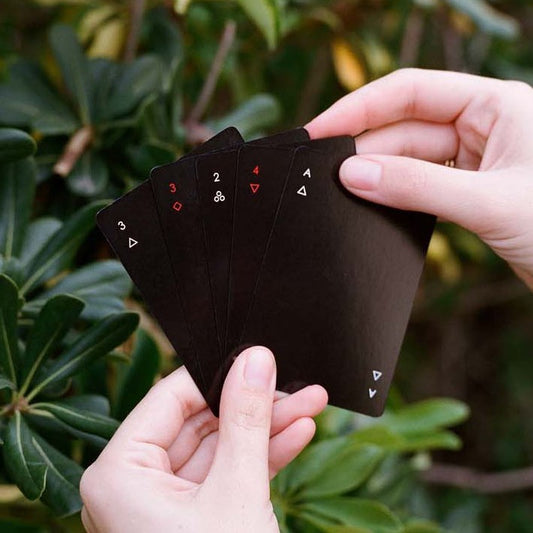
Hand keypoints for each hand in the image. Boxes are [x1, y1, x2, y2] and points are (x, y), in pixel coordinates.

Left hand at [80, 347, 326, 531]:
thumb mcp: (237, 490)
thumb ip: (245, 418)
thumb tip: (254, 359)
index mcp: (118, 474)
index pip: (170, 398)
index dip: (218, 375)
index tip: (259, 358)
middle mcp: (133, 485)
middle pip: (200, 422)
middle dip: (255, 405)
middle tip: (296, 383)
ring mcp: (163, 504)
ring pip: (219, 447)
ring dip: (267, 428)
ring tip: (310, 405)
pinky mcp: (191, 518)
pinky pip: (226, 474)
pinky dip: (262, 456)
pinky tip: (298, 434)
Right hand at [306, 68, 532, 288]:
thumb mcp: (488, 202)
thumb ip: (417, 187)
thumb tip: (355, 175)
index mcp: (495, 106)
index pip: (412, 92)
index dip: (361, 108)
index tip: (322, 129)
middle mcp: (483, 128)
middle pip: (405, 128)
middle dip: (365, 148)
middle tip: (323, 170)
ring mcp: (474, 162)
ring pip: (410, 160)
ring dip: (378, 174)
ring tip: (342, 189)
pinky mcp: (469, 194)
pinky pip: (420, 187)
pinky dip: (396, 195)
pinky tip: (372, 203)